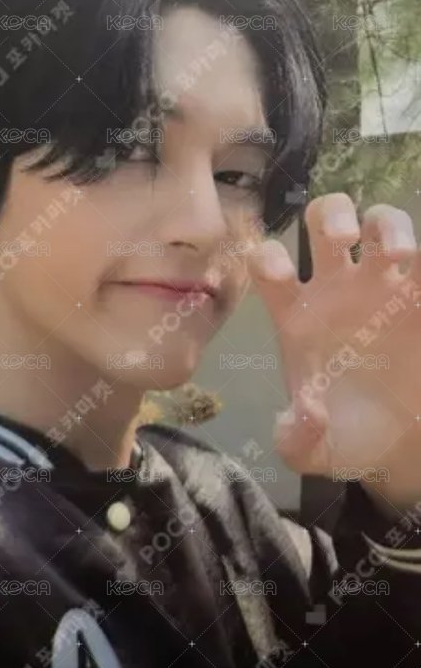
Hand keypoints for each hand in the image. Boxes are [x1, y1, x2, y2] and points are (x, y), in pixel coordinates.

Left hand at [248, 193, 420, 509]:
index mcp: (296, 314)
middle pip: (326, 220)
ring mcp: (384, 289)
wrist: (397, 449)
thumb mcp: (312, 452)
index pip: (270, 264)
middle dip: (333, 216)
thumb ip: (297, 438)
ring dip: (389, 225)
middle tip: (344, 240)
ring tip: (398, 256)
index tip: (280, 273)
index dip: (268, 258)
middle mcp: (337, 290)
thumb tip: (306, 412)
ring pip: (383, 223)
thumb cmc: (344, 439)